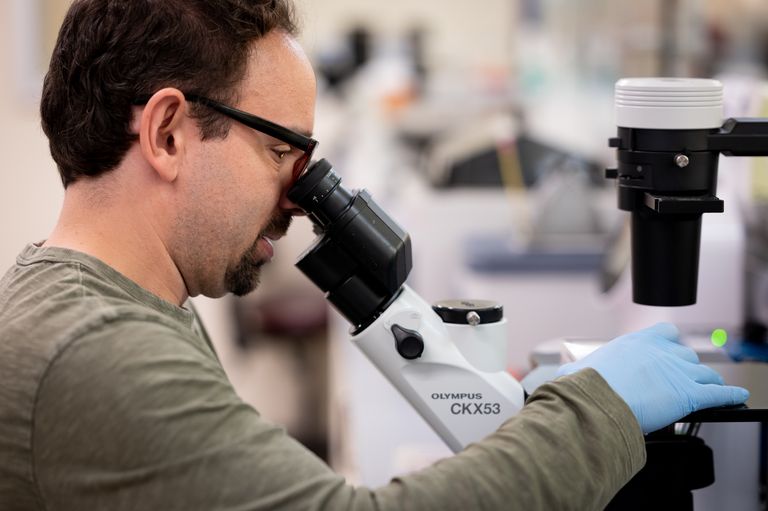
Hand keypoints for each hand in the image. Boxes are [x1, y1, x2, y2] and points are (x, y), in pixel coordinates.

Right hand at [557, 323, 749, 433]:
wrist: (598, 401)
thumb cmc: (587, 386)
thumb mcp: (576, 370)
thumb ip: (575, 369)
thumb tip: (562, 374)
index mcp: (637, 343)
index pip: (665, 333)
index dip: (670, 343)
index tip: (669, 350)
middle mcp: (661, 353)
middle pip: (687, 356)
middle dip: (688, 367)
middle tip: (685, 377)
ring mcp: (678, 372)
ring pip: (705, 373)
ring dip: (709, 381)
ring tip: (714, 387)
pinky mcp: (690, 394)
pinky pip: (719, 393)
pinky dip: (731, 395)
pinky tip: (738, 397)